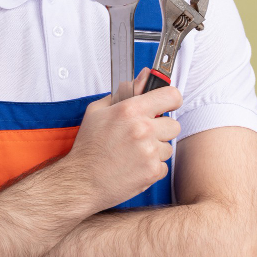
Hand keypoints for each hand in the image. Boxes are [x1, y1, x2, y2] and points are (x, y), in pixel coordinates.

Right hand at [65, 68, 182, 211]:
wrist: (82, 181)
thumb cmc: (89, 147)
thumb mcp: (98, 111)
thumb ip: (125, 91)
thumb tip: (144, 75)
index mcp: (130, 110)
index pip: (171, 96)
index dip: (170, 100)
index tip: (166, 105)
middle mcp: (143, 129)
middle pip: (174, 124)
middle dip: (161, 129)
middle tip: (143, 135)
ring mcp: (149, 152)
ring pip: (168, 147)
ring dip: (155, 150)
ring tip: (134, 153)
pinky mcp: (153, 171)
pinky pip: (163, 165)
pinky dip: (151, 167)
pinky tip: (134, 166)